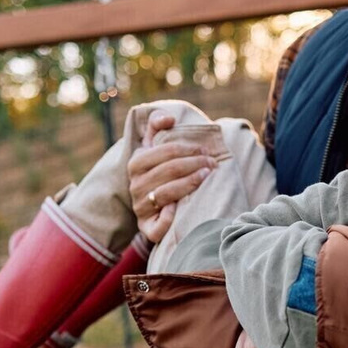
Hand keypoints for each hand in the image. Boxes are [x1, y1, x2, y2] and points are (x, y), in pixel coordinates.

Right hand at [127, 110, 216, 242]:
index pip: (164, 151)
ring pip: (167, 193)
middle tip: (212, 162)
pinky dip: (168, 218)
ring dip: (190, 183)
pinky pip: (158, 226)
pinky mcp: (147, 228)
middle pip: (170, 170)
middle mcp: (135, 186)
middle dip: (195, 163)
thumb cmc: (159, 170)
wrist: (152, 205)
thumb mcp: (154, 146)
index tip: (206, 149)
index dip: (188, 148)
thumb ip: (157, 124)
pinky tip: (180, 208)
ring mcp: (140, 208)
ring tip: (207, 175)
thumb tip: (169, 118)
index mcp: (135, 163)